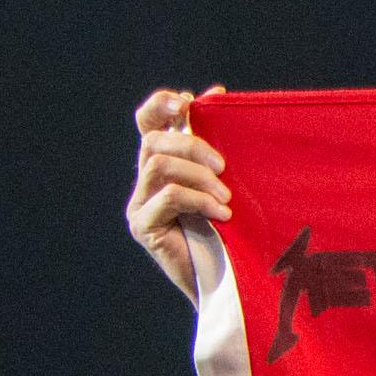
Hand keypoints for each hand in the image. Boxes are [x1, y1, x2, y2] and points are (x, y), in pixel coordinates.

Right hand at [128, 87, 231, 298]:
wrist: (231, 283)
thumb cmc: (234, 229)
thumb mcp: (227, 179)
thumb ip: (217, 141)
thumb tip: (215, 91)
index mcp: (164, 162)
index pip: (148, 121)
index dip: (161, 105)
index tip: (188, 102)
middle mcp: (145, 180)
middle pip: (153, 139)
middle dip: (192, 145)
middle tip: (224, 167)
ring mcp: (140, 203)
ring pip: (158, 164)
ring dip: (198, 176)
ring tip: (225, 199)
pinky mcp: (143, 226)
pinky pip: (167, 197)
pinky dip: (198, 200)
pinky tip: (222, 215)